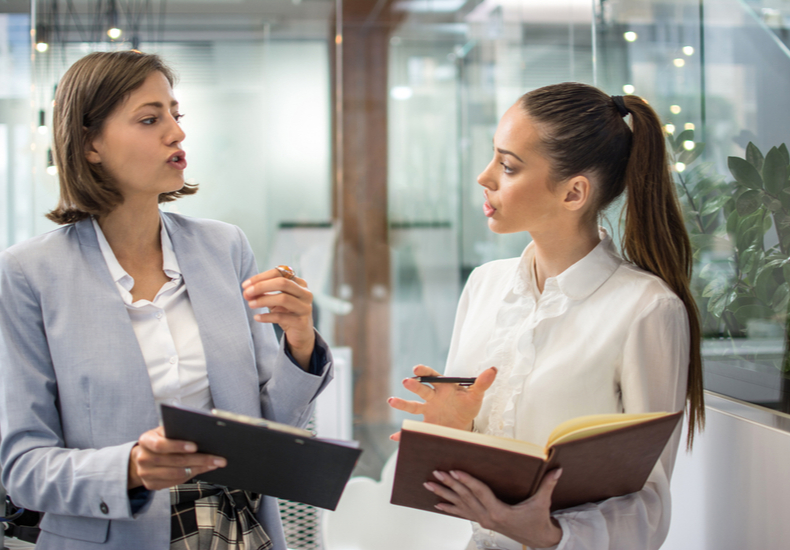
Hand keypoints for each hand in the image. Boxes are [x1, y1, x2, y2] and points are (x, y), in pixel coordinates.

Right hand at [128, 426, 226, 489]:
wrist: (142, 457)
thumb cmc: (159, 440)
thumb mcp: (163, 431)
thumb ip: (176, 431)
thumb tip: (201, 432)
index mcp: (145, 440)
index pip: (161, 444)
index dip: (178, 446)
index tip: (195, 446)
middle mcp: (143, 458)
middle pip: (174, 461)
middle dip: (199, 459)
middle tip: (218, 458)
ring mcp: (146, 474)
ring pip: (177, 473)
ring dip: (199, 469)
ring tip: (214, 464)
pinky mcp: (151, 485)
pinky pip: (175, 482)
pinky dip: (191, 476)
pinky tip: (203, 469)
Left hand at [242, 267, 315, 368]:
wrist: (300, 333)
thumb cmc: (286, 312)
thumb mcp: (275, 300)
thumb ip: (264, 293)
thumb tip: (246, 291)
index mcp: (299, 283)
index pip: (279, 273)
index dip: (261, 277)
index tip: (245, 285)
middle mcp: (305, 293)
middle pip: (283, 283)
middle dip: (261, 286)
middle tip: (247, 293)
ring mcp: (305, 307)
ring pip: (283, 298)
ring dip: (263, 300)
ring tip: (250, 304)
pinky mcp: (301, 322)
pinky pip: (281, 317)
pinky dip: (267, 316)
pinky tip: (257, 317)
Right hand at [387, 365, 496, 439]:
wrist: (464, 424)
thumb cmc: (468, 405)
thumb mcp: (476, 395)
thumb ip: (482, 383)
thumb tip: (493, 370)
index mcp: (443, 387)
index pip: (433, 376)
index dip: (425, 371)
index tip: (417, 368)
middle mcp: (432, 397)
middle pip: (422, 389)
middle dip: (414, 385)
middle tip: (407, 381)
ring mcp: (427, 410)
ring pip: (413, 406)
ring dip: (402, 403)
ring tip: (392, 400)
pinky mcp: (426, 424)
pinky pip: (413, 428)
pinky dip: (403, 433)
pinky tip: (395, 437)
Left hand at [426, 468, 563, 548]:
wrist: (539, 540)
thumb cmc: (538, 520)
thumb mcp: (542, 503)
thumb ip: (548, 485)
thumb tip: (557, 469)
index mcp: (500, 512)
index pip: (480, 493)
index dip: (468, 481)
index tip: (455, 471)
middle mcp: (488, 517)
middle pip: (466, 497)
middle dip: (450, 484)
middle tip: (436, 472)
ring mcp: (483, 520)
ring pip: (460, 505)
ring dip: (444, 494)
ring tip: (429, 485)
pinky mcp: (482, 521)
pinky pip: (462, 513)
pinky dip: (449, 508)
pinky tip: (437, 504)